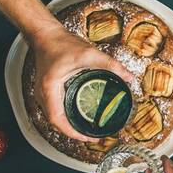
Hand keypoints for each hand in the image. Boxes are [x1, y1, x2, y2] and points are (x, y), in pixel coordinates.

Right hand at [30, 25, 132, 141]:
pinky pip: (55, 110)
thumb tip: (129, 77)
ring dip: (70, 126)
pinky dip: (66, 117)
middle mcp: (43, 94)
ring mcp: (43, 93)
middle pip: (56, 122)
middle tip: (93, 137)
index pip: (57, 119)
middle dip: (73, 132)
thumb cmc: (61, 43)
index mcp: (49, 88)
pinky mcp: (48, 90)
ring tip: (87, 131)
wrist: (46, 35)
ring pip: (54, 118)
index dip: (73, 132)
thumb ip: (111, 65)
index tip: (89, 138)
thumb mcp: (89, 54)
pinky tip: (79, 117)